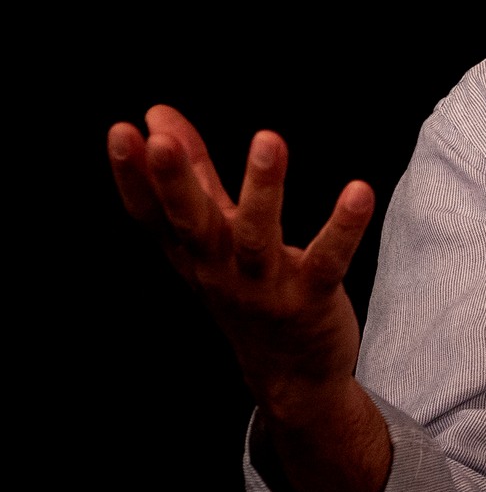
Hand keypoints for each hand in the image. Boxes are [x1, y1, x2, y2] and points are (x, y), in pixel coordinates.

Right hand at [107, 106, 372, 422]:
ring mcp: (263, 288)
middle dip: (174, 182)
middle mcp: (219, 271)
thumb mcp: (214, 234)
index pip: (151, 214)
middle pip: (191, 223)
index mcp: (192, 253)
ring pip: (256, 237)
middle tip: (159, 141)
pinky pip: (327, 261)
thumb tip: (157, 115)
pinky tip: (358, 191)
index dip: (131, 176)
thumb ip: (195, 174)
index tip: (121, 130)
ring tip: (268, 140)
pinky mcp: (310, 299)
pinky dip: (343, 228)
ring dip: (262, 189)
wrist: (290, 375)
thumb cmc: (246, 289)